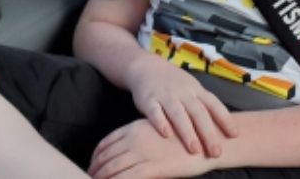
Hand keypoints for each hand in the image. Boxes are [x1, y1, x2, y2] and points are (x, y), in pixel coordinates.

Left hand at [89, 119, 217, 178]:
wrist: (208, 138)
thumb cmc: (186, 135)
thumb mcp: (160, 128)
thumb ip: (143, 135)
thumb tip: (129, 147)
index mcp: (136, 128)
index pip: (106, 142)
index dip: (96, 156)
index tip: (91, 165)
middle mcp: (135, 139)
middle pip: (105, 156)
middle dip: (93, 170)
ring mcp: (143, 153)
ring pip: (111, 169)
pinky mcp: (152, 168)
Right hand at [127, 53, 237, 156]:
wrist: (146, 66)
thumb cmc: (174, 82)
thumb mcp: (191, 87)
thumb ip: (203, 104)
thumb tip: (222, 126)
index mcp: (196, 89)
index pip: (213, 104)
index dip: (224, 118)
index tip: (235, 134)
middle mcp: (183, 92)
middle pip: (198, 112)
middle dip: (208, 132)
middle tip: (216, 151)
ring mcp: (165, 95)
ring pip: (178, 113)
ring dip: (187, 131)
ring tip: (195, 149)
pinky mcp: (148, 99)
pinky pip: (155, 111)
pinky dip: (160, 122)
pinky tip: (166, 134)